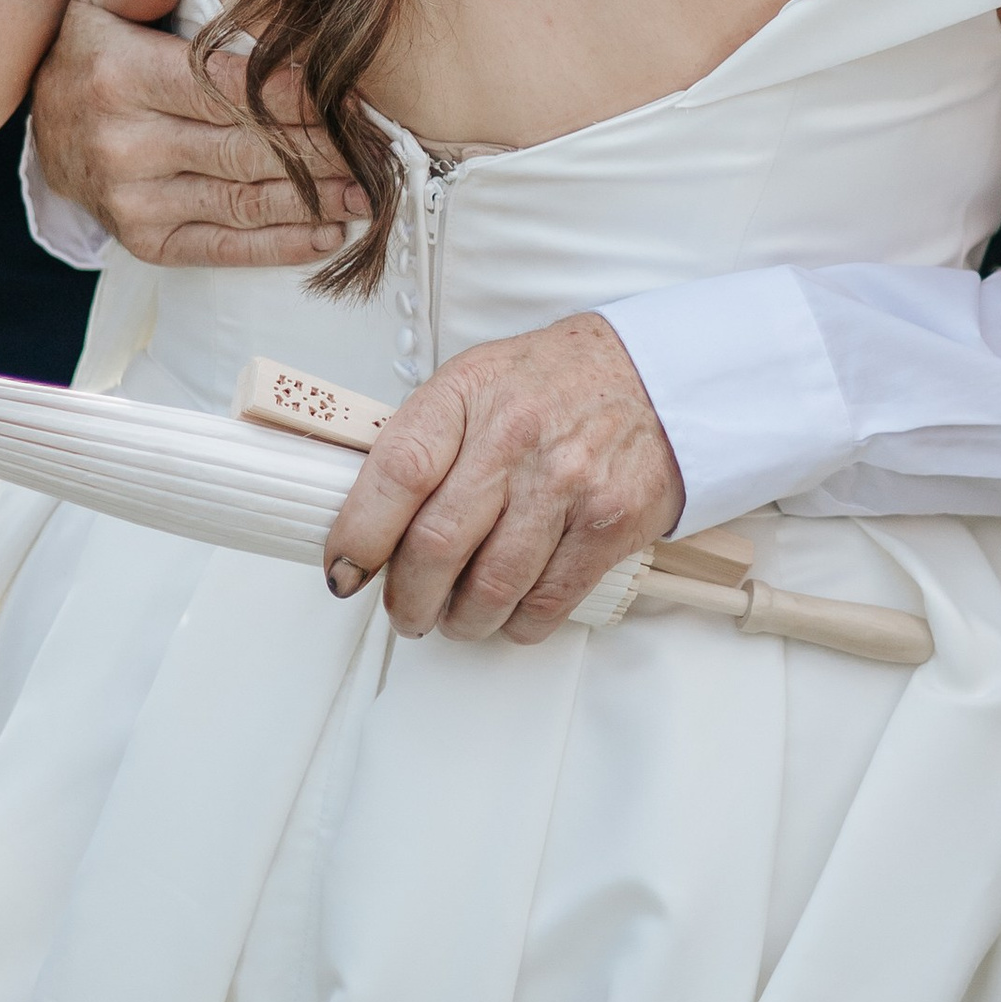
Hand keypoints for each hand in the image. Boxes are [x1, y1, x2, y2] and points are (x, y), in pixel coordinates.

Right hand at [27, 0, 368, 266]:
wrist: (41, 133)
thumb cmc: (90, 57)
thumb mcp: (94, 0)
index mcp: (122, 77)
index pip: (228, 88)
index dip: (296, 95)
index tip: (351, 96)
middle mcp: (126, 144)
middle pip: (247, 148)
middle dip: (322, 151)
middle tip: (378, 151)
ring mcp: (134, 200)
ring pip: (244, 201)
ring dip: (315, 201)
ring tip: (369, 193)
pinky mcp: (145, 241)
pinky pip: (223, 248)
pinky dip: (281, 247)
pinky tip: (329, 235)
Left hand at [321, 314, 686, 644]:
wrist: (656, 378)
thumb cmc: (554, 383)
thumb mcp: (475, 381)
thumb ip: (424, 439)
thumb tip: (366, 517)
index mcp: (466, 395)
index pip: (396, 472)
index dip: (359, 534)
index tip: (344, 571)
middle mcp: (515, 438)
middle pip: (436, 545)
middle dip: (407, 599)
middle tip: (404, 611)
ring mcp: (566, 483)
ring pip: (490, 586)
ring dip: (460, 620)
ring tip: (454, 617)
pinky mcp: (608, 525)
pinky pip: (546, 602)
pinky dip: (516, 623)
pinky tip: (508, 613)